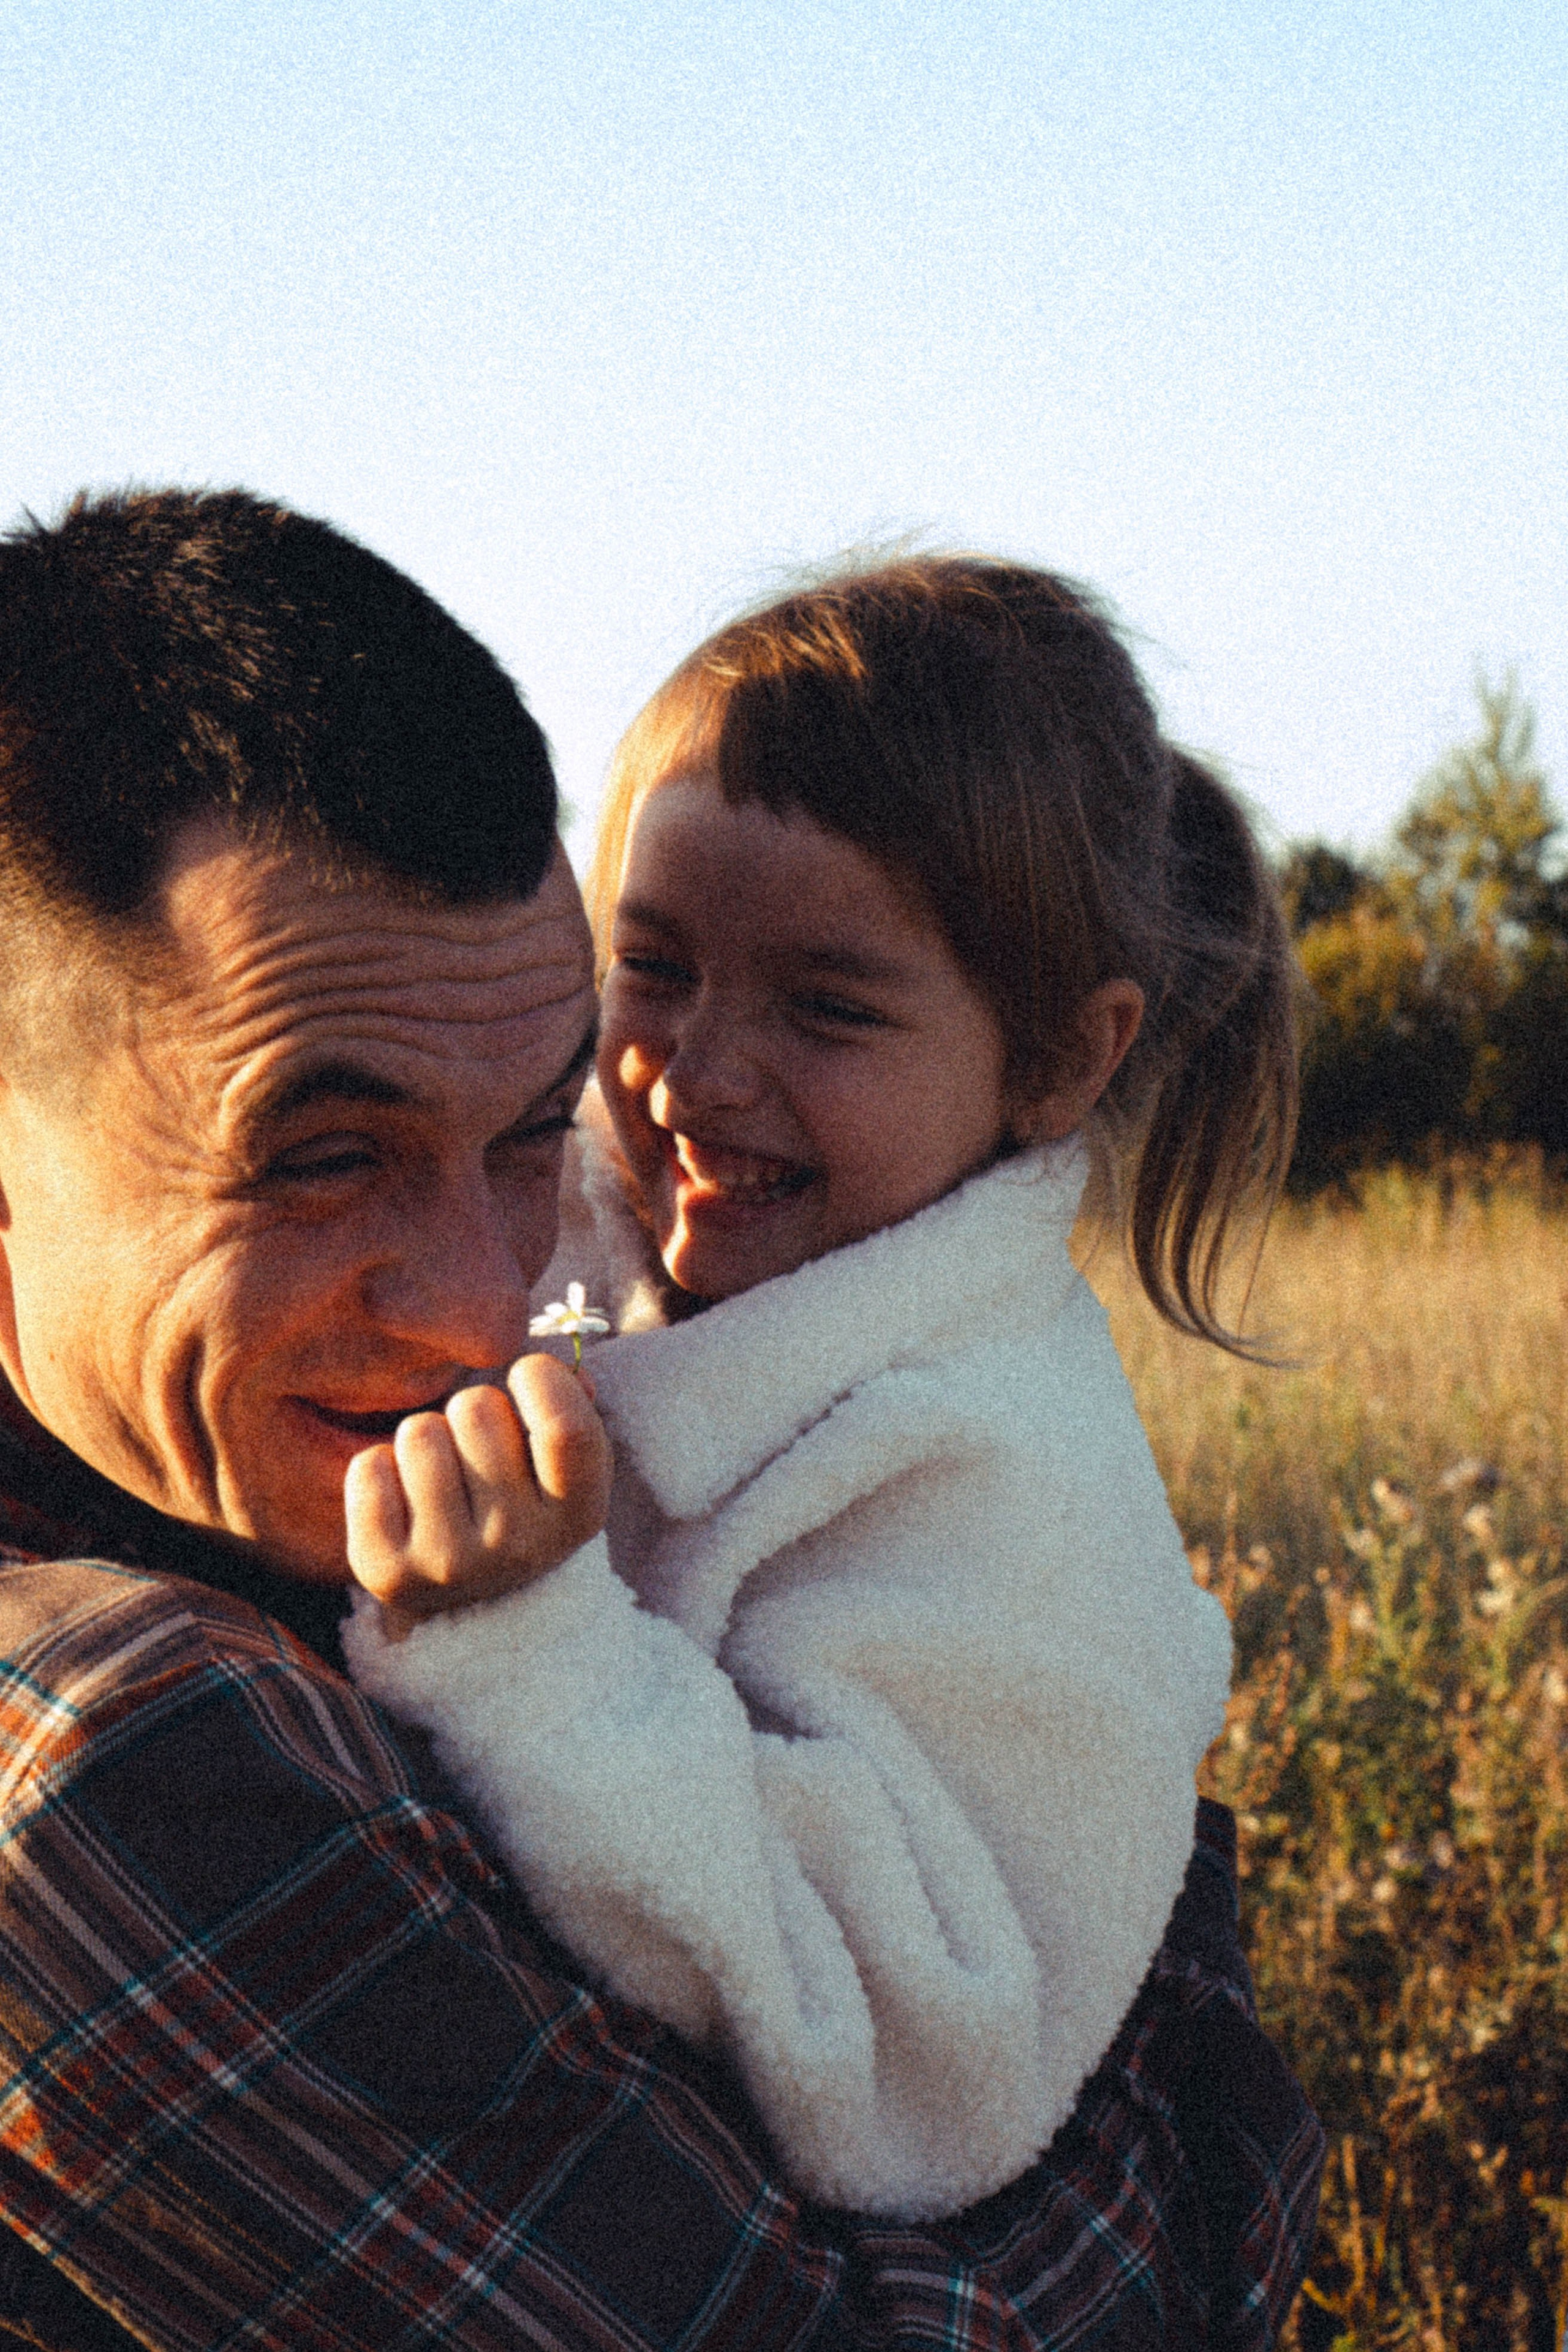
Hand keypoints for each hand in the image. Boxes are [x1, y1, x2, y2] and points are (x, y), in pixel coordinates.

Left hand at [345, 1354, 612, 1639]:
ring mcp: (449, 1565)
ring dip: (426, 1437)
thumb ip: (572, 1407)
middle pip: (477, 1407)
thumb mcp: (563, 1466)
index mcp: (577, 1518)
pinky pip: (370, 1468)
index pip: (566, 1429)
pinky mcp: (386, 1571)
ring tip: (440, 1475)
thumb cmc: (521, 1504)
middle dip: (472, 1408)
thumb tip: (560, 1368)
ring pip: (420, 1431)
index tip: (527, 1378)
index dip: (542, 1379)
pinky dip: (380, 1469)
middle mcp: (517, 1549)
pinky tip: (403, 1499)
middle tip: (476, 1447)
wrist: (474, 1606)